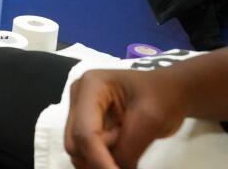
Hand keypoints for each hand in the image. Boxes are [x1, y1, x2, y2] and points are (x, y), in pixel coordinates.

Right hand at [64, 68, 187, 168]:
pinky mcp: (87, 124)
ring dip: (104, 157)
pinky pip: (88, 152)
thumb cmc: (163, 97)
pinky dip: (106, 157)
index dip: (98, 160)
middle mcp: (78, 98)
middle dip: (100, 157)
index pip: (85, 133)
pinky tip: (123, 142)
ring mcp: (80, 112)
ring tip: (128, 139)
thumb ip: (128, 150)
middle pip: (75, 144)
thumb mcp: (150, 121)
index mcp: (90, 86)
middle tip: (132, 147)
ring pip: (79, 151)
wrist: (171, 91)